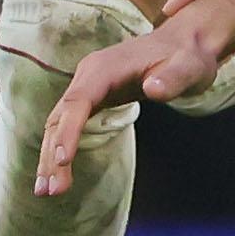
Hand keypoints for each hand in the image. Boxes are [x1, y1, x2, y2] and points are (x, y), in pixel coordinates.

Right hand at [35, 0, 234, 196]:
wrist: (186, 43)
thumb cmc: (188, 57)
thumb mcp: (189, 67)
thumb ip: (172, 79)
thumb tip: (152, 89)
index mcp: (105, 68)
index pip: (78, 101)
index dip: (68, 131)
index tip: (63, 160)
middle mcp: (89, 75)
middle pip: (62, 116)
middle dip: (54, 153)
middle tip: (52, 191)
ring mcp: (88, 85)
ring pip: (60, 122)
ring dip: (50, 156)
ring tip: (45, 191)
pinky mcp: (93, 97)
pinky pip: (68, 123)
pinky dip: (60, 147)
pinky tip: (56, 172)